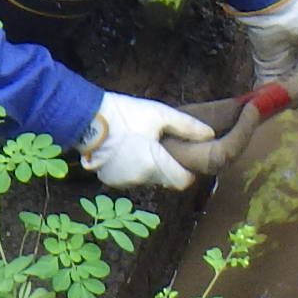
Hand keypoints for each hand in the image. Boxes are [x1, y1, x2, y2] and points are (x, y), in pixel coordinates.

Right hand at [81, 93, 214, 190]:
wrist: (87, 118)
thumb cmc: (126, 114)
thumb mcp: (160, 114)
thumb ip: (187, 127)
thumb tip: (209, 135)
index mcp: (155, 164)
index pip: (183, 182)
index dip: (188, 171)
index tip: (185, 157)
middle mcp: (140, 179)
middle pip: (166, 180)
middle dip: (169, 166)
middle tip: (163, 145)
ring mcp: (123, 182)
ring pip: (147, 179)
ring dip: (150, 168)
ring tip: (143, 144)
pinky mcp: (109, 180)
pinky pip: (130, 178)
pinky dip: (133, 168)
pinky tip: (128, 150)